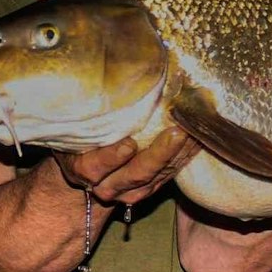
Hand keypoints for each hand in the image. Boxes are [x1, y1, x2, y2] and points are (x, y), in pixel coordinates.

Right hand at [54, 127, 200, 205]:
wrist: (88, 167)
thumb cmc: (79, 138)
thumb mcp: (74, 126)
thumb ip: (86, 114)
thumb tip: (97, 80)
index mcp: (83, 169)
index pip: (94, 167)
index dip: (111, 158)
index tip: (129, 144)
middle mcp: (107, 185)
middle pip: (134, 175)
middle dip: (157, 155)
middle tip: (176, 133)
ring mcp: (131, 191)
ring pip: (156, 177)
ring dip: (178, 155)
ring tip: (193, 133)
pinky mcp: (151, 188)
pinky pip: (170, 175)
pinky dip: (184, 156)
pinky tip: (197, 138)